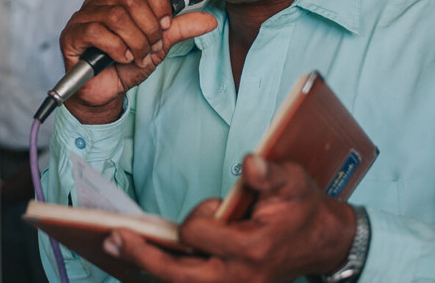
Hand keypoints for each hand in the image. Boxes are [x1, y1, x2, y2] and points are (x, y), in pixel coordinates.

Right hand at [59, 0, 216, 123]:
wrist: (104, 94)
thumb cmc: (125, 66)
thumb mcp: (159, 46)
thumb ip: (180, 30)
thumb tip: (210, 20)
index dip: (160, 2)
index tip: (165, 26)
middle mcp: (101, 2)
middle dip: (149, 29)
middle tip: (152, 48)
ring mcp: (84, 16)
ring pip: (117, 16)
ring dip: (135, 41)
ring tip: (138, 56)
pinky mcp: (72, 34)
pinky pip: (98, 32)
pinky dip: (117, 48)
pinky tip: (121, 58)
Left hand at [103, 154, 355, 282]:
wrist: (321, 241)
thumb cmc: (301, 209)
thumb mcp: (292, 183)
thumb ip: (269, 174)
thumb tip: (250, 163)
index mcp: (252, 248)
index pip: (200, 235)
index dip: (199, 216)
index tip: (217, 205)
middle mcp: (238, 276)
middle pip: (179, 276)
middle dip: (144, 256)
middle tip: (113, 237)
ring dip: (146, 267)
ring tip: (116, 246)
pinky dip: (162, 274)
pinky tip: (138, 261)